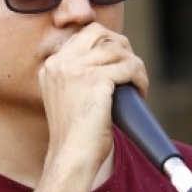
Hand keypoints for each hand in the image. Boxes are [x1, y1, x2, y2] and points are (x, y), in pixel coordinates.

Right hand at [39, 23, 146, 179]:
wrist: (71, 158)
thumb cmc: (75, 136)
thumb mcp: (68, 98)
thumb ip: (78, 77)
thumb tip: (111, 59)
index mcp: (51, 66)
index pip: (84, 35)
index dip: (107, 43)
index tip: (119, 61)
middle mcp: (60, 63)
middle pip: (100, 33)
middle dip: (122, 46)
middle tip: (131, 68)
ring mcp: (77, 70)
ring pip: (118, 50)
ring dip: (135, 66)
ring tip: (137, 85)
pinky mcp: (96, 81)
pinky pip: (129, 67)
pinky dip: (140, 78)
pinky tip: (140, 91)